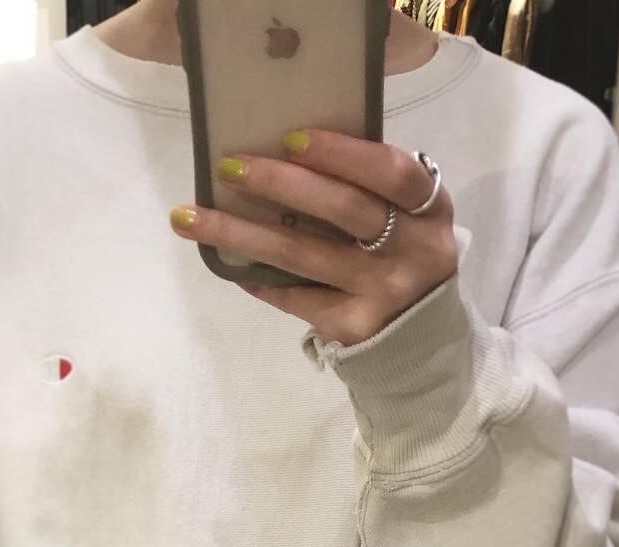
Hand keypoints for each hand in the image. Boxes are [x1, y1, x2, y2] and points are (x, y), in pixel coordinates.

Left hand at [169, 129, 456, 347]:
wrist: (424, 336)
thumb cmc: (403, 254)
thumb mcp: (410, 216)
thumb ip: (372, 187)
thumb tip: (287, 150)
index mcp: (429, 209)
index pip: (390, 172)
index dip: (342, 153)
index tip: (291, 138)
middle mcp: (411, 251)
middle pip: (341, 209)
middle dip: (280, 183)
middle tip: (229, 167)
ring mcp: (380, 292)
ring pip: (302, 255)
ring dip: (241, 233)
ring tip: (189, 217)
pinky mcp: (352, 326)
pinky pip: (295, 297)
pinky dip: (259, 280)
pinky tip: (228, 265)